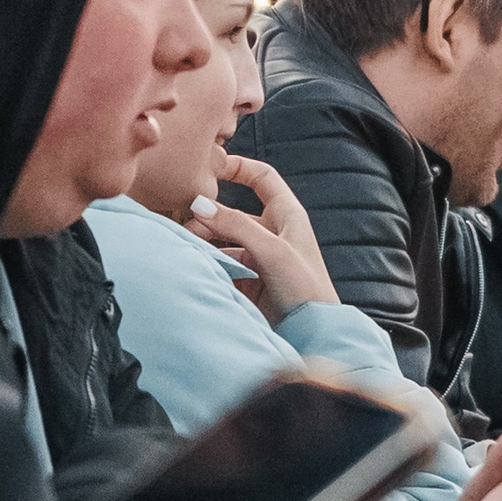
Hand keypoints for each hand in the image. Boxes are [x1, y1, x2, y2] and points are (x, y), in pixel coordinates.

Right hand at [185, 157, 337, 321]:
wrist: (313, 333)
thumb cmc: (305, 288)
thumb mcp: (271, 250)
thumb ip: (235, 225)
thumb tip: (200, 204)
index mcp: (287, 215)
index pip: (262, 178)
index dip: (238, 167)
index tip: (211, 166)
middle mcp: (273, 232)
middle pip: (234, 212)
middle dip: (210, 215)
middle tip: (188, 225)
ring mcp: (261, 256)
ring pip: (225, 240)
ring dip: (206, 242)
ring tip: (188, 248)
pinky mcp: (251, 279)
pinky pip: (225, 264)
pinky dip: (211, 263)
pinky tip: (198, 266)